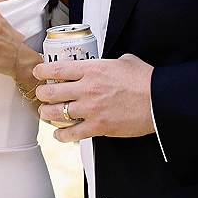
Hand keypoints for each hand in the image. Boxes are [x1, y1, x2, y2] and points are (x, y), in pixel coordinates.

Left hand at [33, 54, 154, 141]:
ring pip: (57, 113)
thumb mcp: (124, 61)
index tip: (38, 72)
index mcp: (92, 69)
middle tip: (42, 95)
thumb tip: (106, 64)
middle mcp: (87, 89)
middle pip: (51, 92)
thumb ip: (108, 62)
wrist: (158, 100)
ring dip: (47, 114)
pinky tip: (59, 134)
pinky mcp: (98, 127)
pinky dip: (62, 135)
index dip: (42, 70)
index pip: (57, 68)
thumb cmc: (144, 80)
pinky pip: (72, 134)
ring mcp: (91, 109)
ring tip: (46, 113)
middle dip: (42, 94)